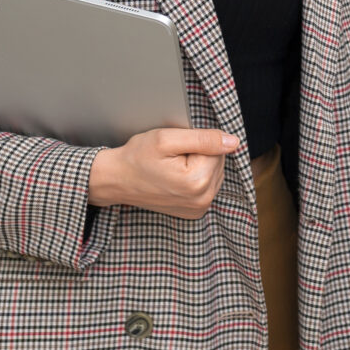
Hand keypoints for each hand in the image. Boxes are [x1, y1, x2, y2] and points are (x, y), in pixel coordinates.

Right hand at [87, 128, 242, 218]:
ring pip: (215, 172)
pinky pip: (208, 184)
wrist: (116, 180)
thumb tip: (233, 142)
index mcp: (197, 181)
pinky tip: (176, 178)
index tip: (176, 150)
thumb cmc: (137, 157)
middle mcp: (202, 199)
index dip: (197, 142)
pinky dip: (196, 177)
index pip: (218, 148)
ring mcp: (199, 208)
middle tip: (173, 158)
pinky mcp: (196, 211)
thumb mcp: (167, 139)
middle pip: (219, 161)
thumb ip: (204, 138)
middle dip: (200, 154)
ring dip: (198, 165)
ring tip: (173, 168)